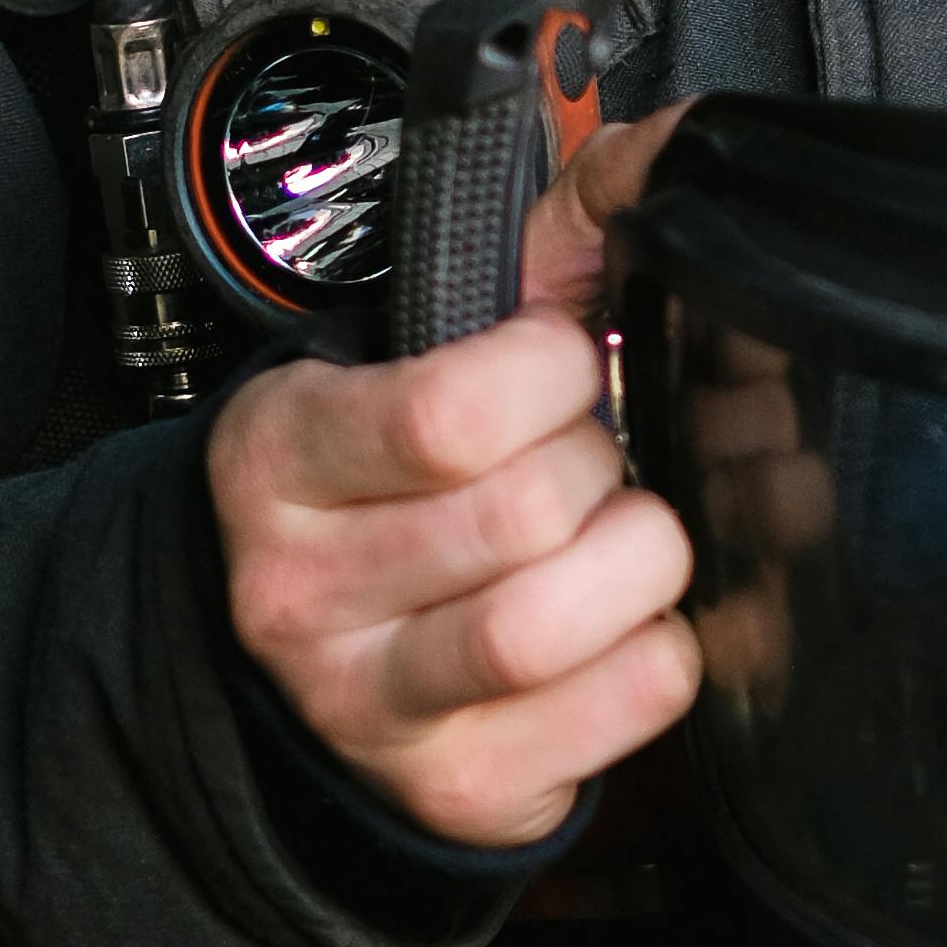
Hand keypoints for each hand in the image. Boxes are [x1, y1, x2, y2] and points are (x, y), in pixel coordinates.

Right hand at [209, 104, 699, 851]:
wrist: (298, 665)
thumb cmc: (381, 488)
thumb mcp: (412, 355)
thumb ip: (539, 251)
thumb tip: (655, 158)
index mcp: (281, 458)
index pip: (448, 413)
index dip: (551, 375)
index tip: (561, 370)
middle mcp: (305, 592)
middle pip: (527, 513)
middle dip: (599, 468)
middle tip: (590, 465)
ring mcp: (376, 704)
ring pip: (560, 621)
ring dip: (635, 562)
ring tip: (615, 542)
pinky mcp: (462, 789)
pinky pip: (627, 704)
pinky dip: (665, 651)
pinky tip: (629, 624)